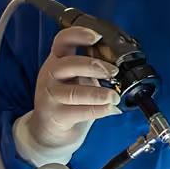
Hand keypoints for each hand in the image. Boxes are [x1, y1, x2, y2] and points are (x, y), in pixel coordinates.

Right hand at [28, 26, 120, 154]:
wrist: (49, 133)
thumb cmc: (67, 102)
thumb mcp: (76, 80)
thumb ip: (91, 70)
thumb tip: (120, 66)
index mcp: (57, 61)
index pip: (62, 40)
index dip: (79, 35)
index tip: (98, 37)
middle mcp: (50, 76)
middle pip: (69, 64)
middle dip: (95, 66)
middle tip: (113, 72)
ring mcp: (50, 97)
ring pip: (75, 92)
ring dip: (100, 94)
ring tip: (115, 96)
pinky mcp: (55, 117)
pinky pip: (79, 112)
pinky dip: (99, 110)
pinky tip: (110, 109)